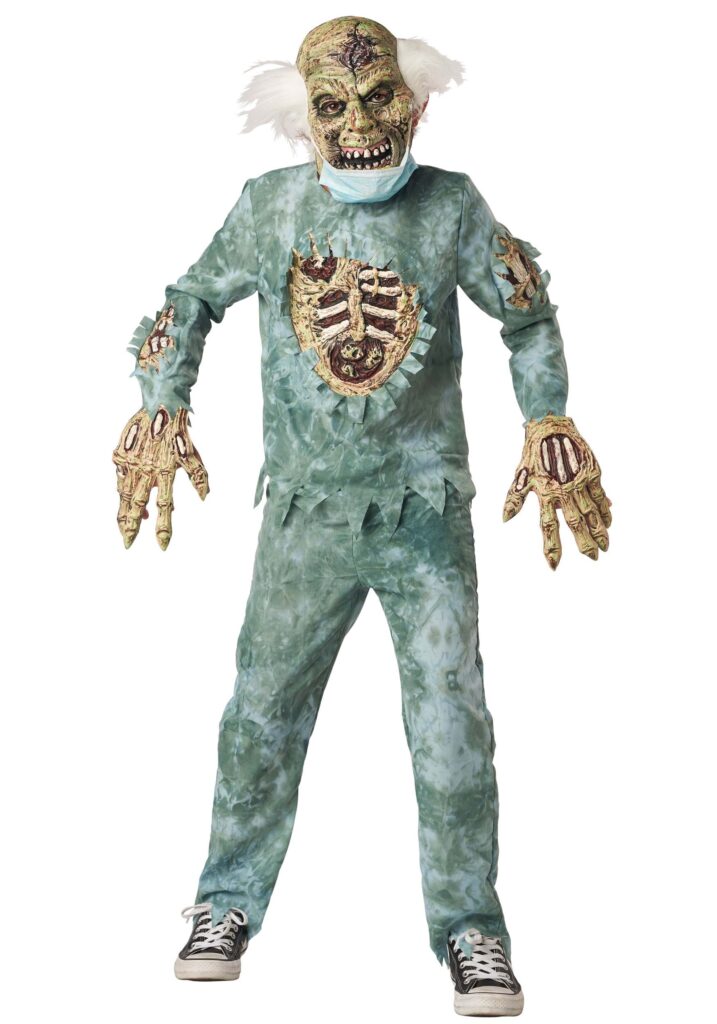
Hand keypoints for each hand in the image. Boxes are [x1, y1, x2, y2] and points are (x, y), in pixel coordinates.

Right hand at [112, 407, 208, 549]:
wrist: (160, 403)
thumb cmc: (180, 432)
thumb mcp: (194, 454)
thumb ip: (199, 477)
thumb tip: (205, 497)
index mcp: (166, 471)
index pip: (165, 508)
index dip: (164, 528)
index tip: (162, 546)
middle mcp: (146, 470)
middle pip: (137, 506)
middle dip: (131, 528)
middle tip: (128, 545)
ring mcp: (130, 463)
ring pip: (124, 495)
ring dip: (124, 514)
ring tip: (124, 530)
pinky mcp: (120, 455)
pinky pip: (120, 479)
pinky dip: (123, 492)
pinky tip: (126, 501)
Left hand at [502, 414, 610, 569]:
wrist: (549, 425)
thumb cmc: (531, 453)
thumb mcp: (519, 477)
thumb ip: (514, 499)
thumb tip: (505, 519)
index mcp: (545, 493)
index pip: (548, 526)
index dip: (551, 546)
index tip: (554, 566)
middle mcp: (564, 490)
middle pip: (576, 522)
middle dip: (584, 542)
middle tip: (593, 558)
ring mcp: (579, 481)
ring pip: (592, 510)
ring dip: (599, 529)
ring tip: (605, 546)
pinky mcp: (591, 471)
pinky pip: (600, 494)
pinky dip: (605, 508)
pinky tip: (609, 521)